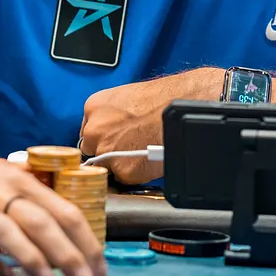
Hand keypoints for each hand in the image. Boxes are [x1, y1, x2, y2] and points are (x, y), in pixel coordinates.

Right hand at [0, 121, 107, 275]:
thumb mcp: (6, 176)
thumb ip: (32, 201)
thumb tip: (65, 236)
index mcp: (21, 181)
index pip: (65, 212)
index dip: (87, 241)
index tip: (100, 266)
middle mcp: (0, 194)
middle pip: (43, 225)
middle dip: (69, 257)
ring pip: (10, 236)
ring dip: (34, 263)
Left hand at [80, 68, 223, 182]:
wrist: (186, 107)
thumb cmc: (166, 98)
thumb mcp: (128, 98)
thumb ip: (113, 116)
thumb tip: (113, 130)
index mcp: (94, 106)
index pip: (89, 130)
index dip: (104, 136)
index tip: (115, 138)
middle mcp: (95, 129)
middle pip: (93, 149)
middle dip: (108, 150)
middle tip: (129, 146)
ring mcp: (107, 150)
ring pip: (106, 166)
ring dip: (120, 163)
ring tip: (141, 152)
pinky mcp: (123, 169)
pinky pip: (124, 177)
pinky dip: (135, 173)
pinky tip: (148, 159)